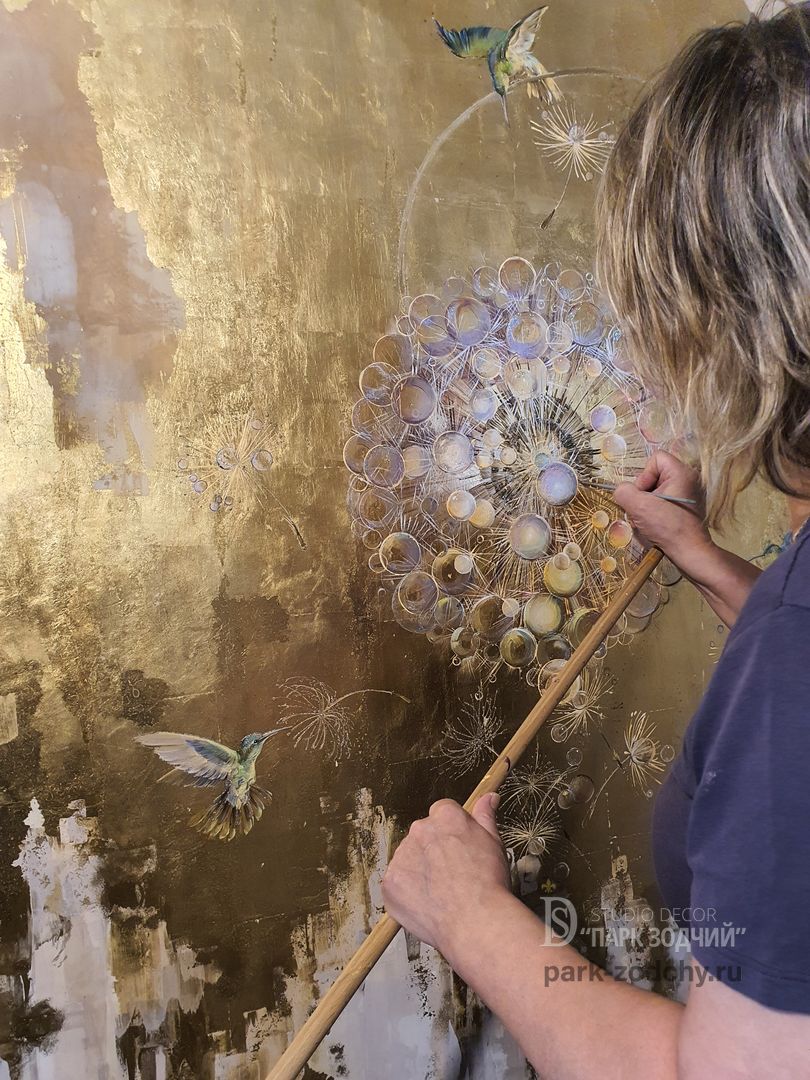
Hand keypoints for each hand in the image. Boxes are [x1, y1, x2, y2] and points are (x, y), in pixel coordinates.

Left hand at [381, 794, 510, 958]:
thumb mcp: (494, 842)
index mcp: (445, 817)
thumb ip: (485, 816)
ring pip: (408, 859)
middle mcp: (420, 831)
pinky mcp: (390, 882)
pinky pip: (395, 883)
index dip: (451, 833)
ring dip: (419, 871)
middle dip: (433, 851)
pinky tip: (426, 903)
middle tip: (451, 874)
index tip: (457, 849)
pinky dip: (406, 893)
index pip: (441, 813)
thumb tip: (488, 798)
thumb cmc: (488, 884)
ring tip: (440, 892)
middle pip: (423, 835)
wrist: (475, 921)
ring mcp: (402, 856)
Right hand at [613, 451, 713, 577]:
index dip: (644, 475)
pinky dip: (655, 511)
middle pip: (654, 475)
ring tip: (647, 520)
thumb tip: (622, 491)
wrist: (689, 552)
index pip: (656, 458)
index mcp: (682, 473)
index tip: (645, 496)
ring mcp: (688, 494)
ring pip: (656, 490)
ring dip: (646, 505)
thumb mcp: (638, 506)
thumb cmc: (667, 526)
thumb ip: (623, 491)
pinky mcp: (686, 507)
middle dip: (643, 493)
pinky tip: (654, 525)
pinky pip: (663, 501)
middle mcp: (688, 480)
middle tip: (644, 510)